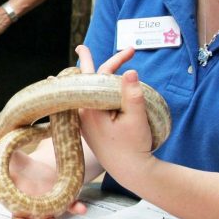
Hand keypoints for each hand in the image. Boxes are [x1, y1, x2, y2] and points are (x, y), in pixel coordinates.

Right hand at [0, 126, 86, 218]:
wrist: (44, 170)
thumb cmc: (20, 165)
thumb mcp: (4, 152)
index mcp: (6, 190)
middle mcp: (23, 204)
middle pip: (18, 218)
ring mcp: (43, 206)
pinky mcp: (62, 203)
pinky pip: (69, 208)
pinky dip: (75, 208)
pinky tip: (80, 208)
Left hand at [73, 44, 157, 188]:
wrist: (130, 171)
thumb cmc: (134, 146)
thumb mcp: (137, 119)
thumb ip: (133, 95)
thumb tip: (129, 71)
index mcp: (91, 109)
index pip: (99, 76)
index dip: (115, 60)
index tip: (130, 51)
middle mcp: (82, 113)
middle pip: (86, 81)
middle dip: (87, 62)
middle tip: (81, 47)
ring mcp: (83, 121)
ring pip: (84, 92)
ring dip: (88, 77)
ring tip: (80, 63)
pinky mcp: (88, 127)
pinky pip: (84, 103)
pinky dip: (86, 92)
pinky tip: (81, 90)